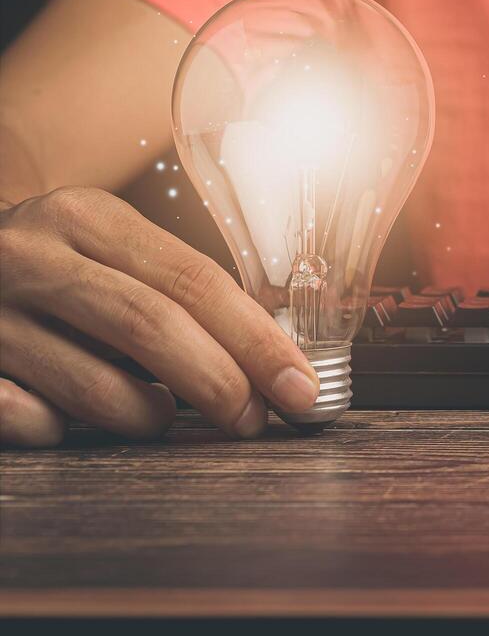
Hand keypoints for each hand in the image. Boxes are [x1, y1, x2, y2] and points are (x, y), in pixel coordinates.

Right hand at [0, 186, 318, 446]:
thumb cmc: (49, 273)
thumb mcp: (104, 252)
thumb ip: (173, 290)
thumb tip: (271, 359)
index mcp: (85, 217)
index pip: (194, 279)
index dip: (256, 340)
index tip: (301, 386)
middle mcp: (30, 256)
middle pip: (150, 325)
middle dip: (220, 383)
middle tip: (253, 423)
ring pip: (92, 385)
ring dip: (146, 416)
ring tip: (159, 416)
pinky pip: (27, 419)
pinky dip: (64, 431)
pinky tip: (70, 422)